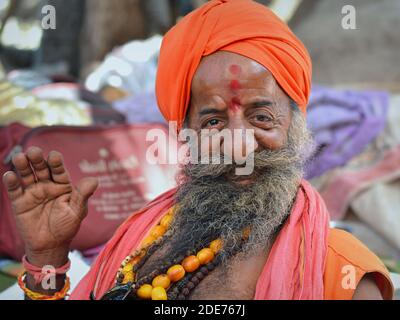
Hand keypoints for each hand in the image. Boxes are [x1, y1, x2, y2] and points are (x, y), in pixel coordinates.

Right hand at [2, 147, 97, 266]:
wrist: (51, 245)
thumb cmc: (67, 226)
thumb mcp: (77, 211)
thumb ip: (83, 195)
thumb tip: (95, 180)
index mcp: (63, 185)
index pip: (59, 170)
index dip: (56, 163)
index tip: (54, 156)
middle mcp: (47, 185)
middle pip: (41, 168)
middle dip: (38, 159)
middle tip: (34, 151)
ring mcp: (32, 192)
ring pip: (26, 175)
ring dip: (23, 166)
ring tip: (20, 157)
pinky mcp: (19, 201)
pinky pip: (15, 190)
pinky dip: (11, 182)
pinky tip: (10, 175)